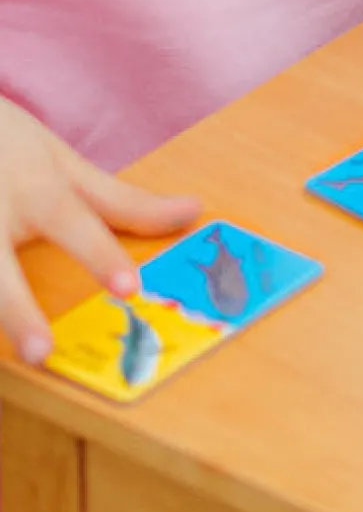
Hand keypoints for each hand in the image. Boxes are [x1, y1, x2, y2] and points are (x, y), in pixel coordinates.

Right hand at [0, 97, 199, 363]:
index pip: (72, 221)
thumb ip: (123, 199)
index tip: (128, 288)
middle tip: (42, 353)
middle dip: (17, 309)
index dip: (99, 253)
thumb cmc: (4, 143)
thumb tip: (194, 212)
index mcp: (33, 187)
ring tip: (7, 368)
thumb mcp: (62, 161)